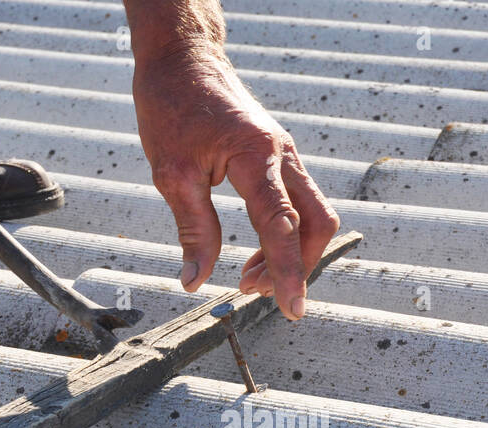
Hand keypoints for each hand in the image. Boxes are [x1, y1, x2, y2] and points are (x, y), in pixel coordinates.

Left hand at [131, 42, 339, 319]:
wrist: (183, 59)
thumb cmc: (173, 107)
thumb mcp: (171, 172)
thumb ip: (193, 228)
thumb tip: (195, 279)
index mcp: (257, 157)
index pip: (281, 226)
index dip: (287, 271)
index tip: (292, 308)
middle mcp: (282, 155)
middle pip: (316, 223)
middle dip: (297, 266)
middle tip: (256, 293)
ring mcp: (286, 155)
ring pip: (313, 214)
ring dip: (291, 253)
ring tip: (249, 278)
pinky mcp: (280, 157)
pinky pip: (299, 202)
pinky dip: (285, 233)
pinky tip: (259, 251)